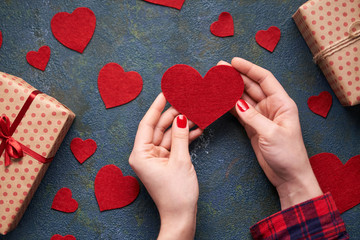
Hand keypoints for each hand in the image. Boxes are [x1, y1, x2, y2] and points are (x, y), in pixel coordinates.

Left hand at [129, 93, 202, 238]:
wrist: (181, 217)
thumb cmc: (176, 194)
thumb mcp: (180, 161)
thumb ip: (180, 136)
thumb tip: (181, 116)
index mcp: (140, 154)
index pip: (147, 123)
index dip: (156, 106)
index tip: (164, 92)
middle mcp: (145, 154)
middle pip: (159, 127)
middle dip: (174, 115)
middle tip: (188, 101)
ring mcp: (155, 158)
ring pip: (168, 135)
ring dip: (182, 125)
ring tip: (197, 113)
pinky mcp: (165, 162)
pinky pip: (173, 144)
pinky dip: (184, 137)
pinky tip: (197, 128)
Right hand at [219, 58, 322, 209]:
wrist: (288, 176)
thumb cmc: (288, 155)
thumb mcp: (271, 134)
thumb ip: (253, 117)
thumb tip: (237, 102)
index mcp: (282, 103)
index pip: (264, 79)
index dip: (249, 69)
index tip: (233, 61)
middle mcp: (272, 107)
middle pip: (252, 86)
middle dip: (236, 77)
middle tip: (219, 69)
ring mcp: (261, 117)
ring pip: (243, 98)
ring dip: (231, 90)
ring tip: (216, 82)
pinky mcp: (253, 127)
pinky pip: (239, 112)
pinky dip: (229, 106)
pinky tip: (220, 100)